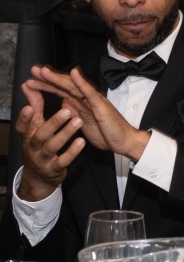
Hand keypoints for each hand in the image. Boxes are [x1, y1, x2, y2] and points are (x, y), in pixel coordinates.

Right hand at [13, 81, 84, 200]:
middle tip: (67, 110)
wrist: (41, 176)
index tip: (29, 107)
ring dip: (65, 133)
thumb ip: (35, 106)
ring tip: (78, 121)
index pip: (23, 126)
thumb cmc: (40, 145)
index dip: (24, 118)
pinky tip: (82, 141)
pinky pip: (63, 160)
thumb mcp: (36, 127)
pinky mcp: (54, 169)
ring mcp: (43, 159)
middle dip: (53, 123)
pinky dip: (72, 151)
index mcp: (28, 136)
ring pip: (53, 147)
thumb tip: (29, 85)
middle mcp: (33, 147)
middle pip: (41, 135)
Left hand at [24, 66, 147, 161]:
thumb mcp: (83, 123)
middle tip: (33, 70)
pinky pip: (89, 92)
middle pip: (64, 85)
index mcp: (80, 103)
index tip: (31, 81)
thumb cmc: (106, 133)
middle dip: (48, 78)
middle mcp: (86, 99)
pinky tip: (74, 74)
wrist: (123, 141)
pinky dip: (81, 82)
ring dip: (58, 78)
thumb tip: (64, 102)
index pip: (61, 91)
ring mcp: (93, 100)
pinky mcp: (100, 105)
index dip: (46, 85)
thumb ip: (74, 111)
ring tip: (44, 71)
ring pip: (73, 86)